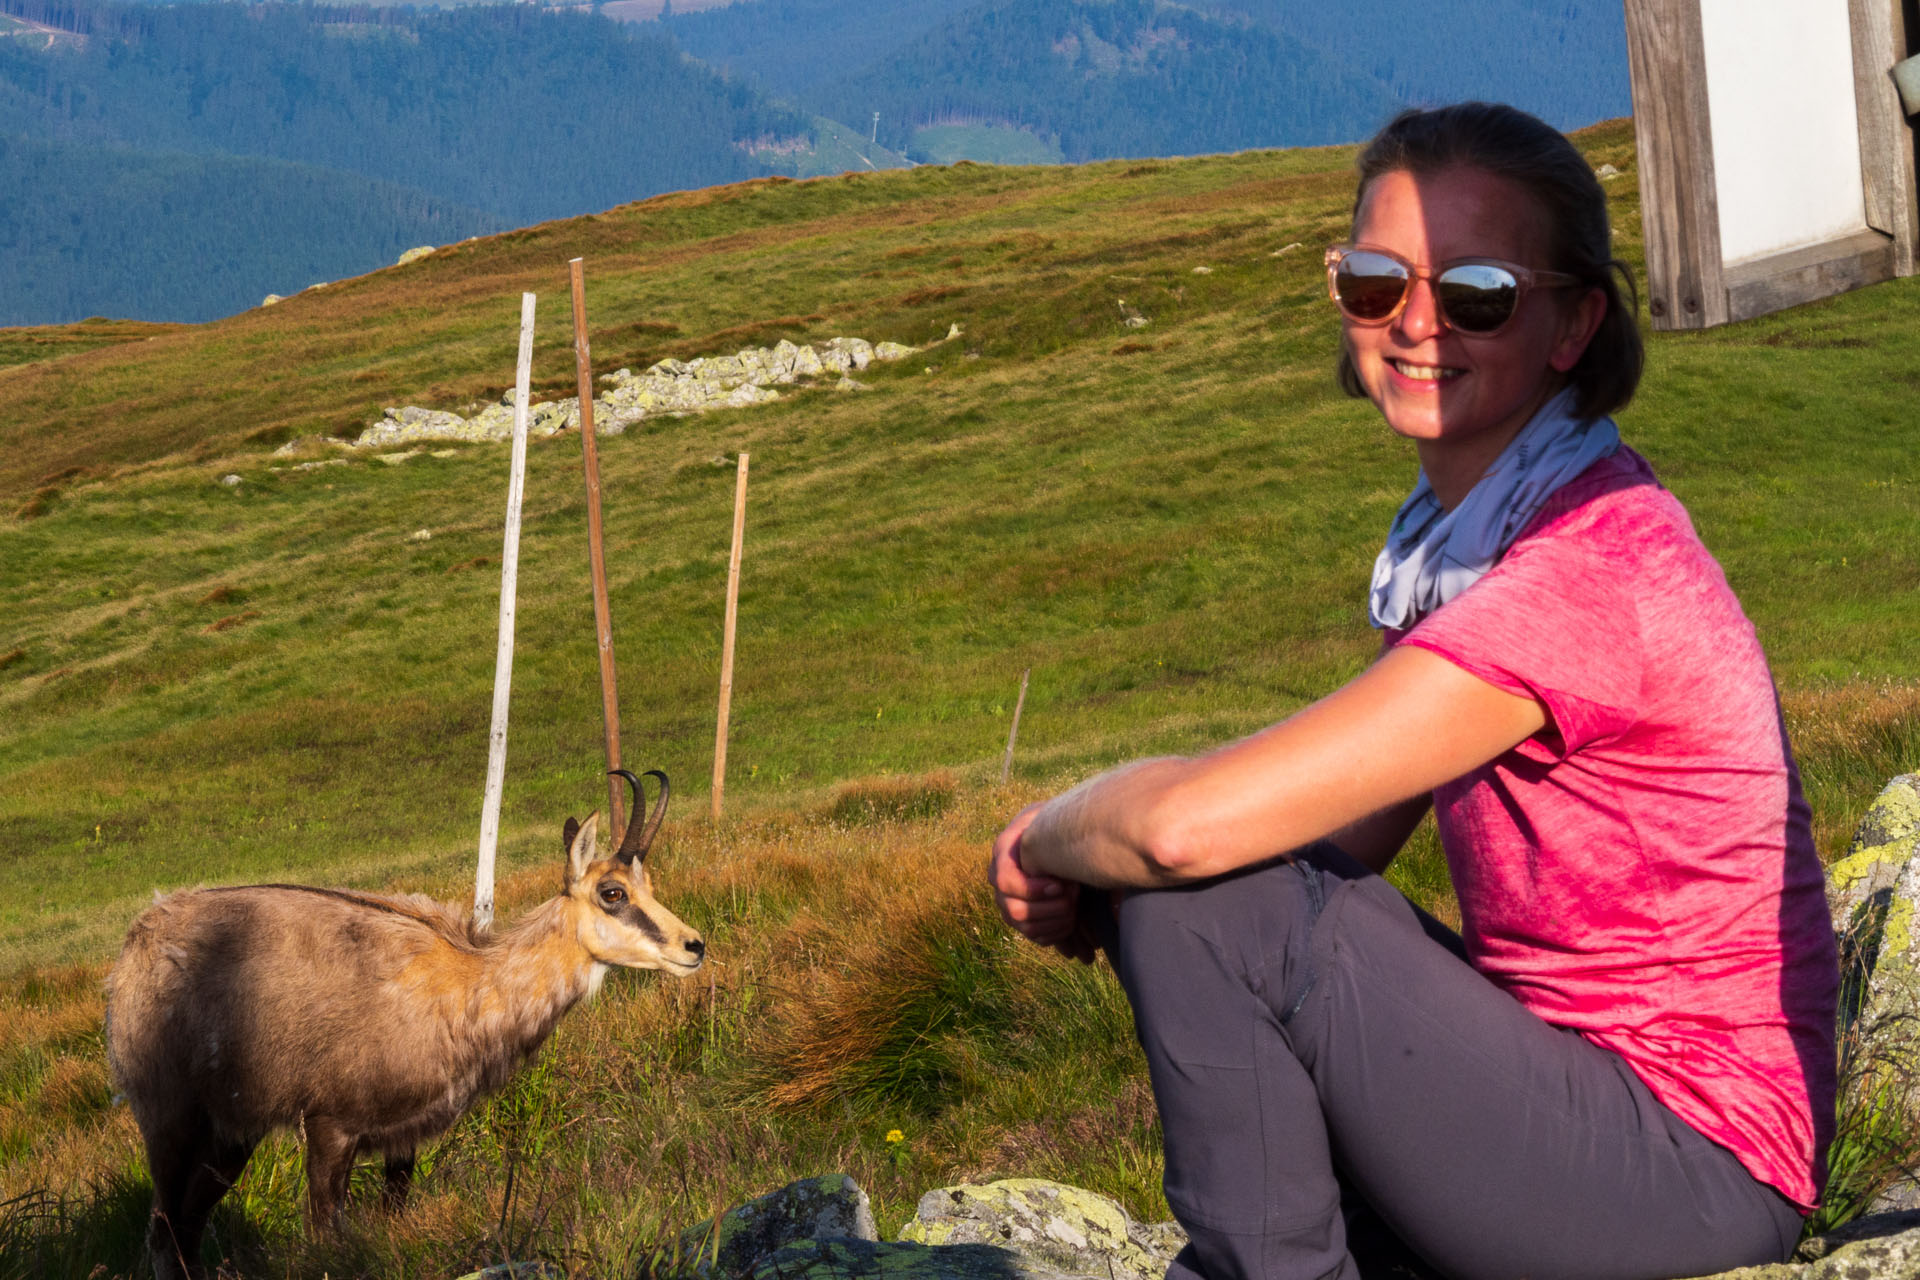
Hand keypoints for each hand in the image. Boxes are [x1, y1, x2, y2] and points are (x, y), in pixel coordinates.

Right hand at [989, 803, 1084, 956]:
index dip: (1032, 889)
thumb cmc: (1056, 823)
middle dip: (1050, 908)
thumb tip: (1039, 849)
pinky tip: (1073, 918)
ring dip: (1057, 920)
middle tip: (1074, 895)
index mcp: (1001, 854)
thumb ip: (1040, 822)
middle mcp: (1000, 883)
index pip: (1004, 882)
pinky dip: (1058, 932)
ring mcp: (1010, 904)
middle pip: (1015, 911)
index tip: (1060, 885)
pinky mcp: (1024, 920)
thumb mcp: (1046, 814)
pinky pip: (1037, 937)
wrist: (1062, 839)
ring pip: (1026, 927)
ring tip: (1076, 905)